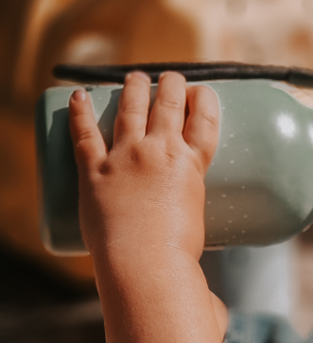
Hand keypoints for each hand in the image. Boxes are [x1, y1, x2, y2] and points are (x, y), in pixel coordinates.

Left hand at [69, 71, 218, 261]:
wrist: (147, 265)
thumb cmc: (178, 255)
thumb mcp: (197, 221)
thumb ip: (191, 211)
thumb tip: (194, 244)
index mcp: (192, 165)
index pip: (204, 119)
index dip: (203, 100)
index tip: (201, 91)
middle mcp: (160, 152)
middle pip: (168, 105)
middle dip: (170, 85)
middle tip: (169, 78)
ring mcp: (126, 158)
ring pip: (130, 110)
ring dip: (133, 89)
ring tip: (135, 78)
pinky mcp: (95, 171)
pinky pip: (84, 134)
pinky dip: (79, 112)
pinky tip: (79, 96)